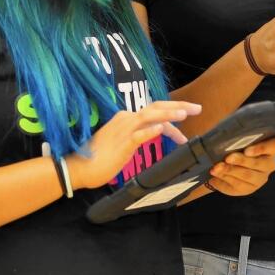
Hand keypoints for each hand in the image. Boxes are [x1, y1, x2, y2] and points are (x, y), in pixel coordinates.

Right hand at [67, 100, 200, 189]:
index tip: (187, 121)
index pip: (154, 111)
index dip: (172, 115)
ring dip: (169, 115)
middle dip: (178, 107)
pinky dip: (150, 131)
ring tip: (185, 115)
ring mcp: (123, 130)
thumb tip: (157, 132)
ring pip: (150, 116)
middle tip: (197, 108)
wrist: (78, 167)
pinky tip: (160, 129)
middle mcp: (126, 119)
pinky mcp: (121, 143)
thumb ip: (139, 134)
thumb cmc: (99, 156)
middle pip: (156, 107)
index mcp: (126, 118)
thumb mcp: (123, 141)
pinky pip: (138, 135)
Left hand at [206, 136, 274, 196]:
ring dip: (230, 172)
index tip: (246, 150)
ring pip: (247, 176)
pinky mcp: (249, 189)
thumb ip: (237, 132)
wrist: (229, 161)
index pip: (273, 146)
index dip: (261, 148)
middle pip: (257, 163)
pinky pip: (238, 186)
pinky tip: (215, 177)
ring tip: (215, 168)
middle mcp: (269, 164)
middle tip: (227, 158)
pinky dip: (224, 181)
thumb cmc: (237, 143)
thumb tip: (225, 129)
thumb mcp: (239, 136)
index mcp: (271, 148)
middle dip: (240, 161)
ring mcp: (260, 178)